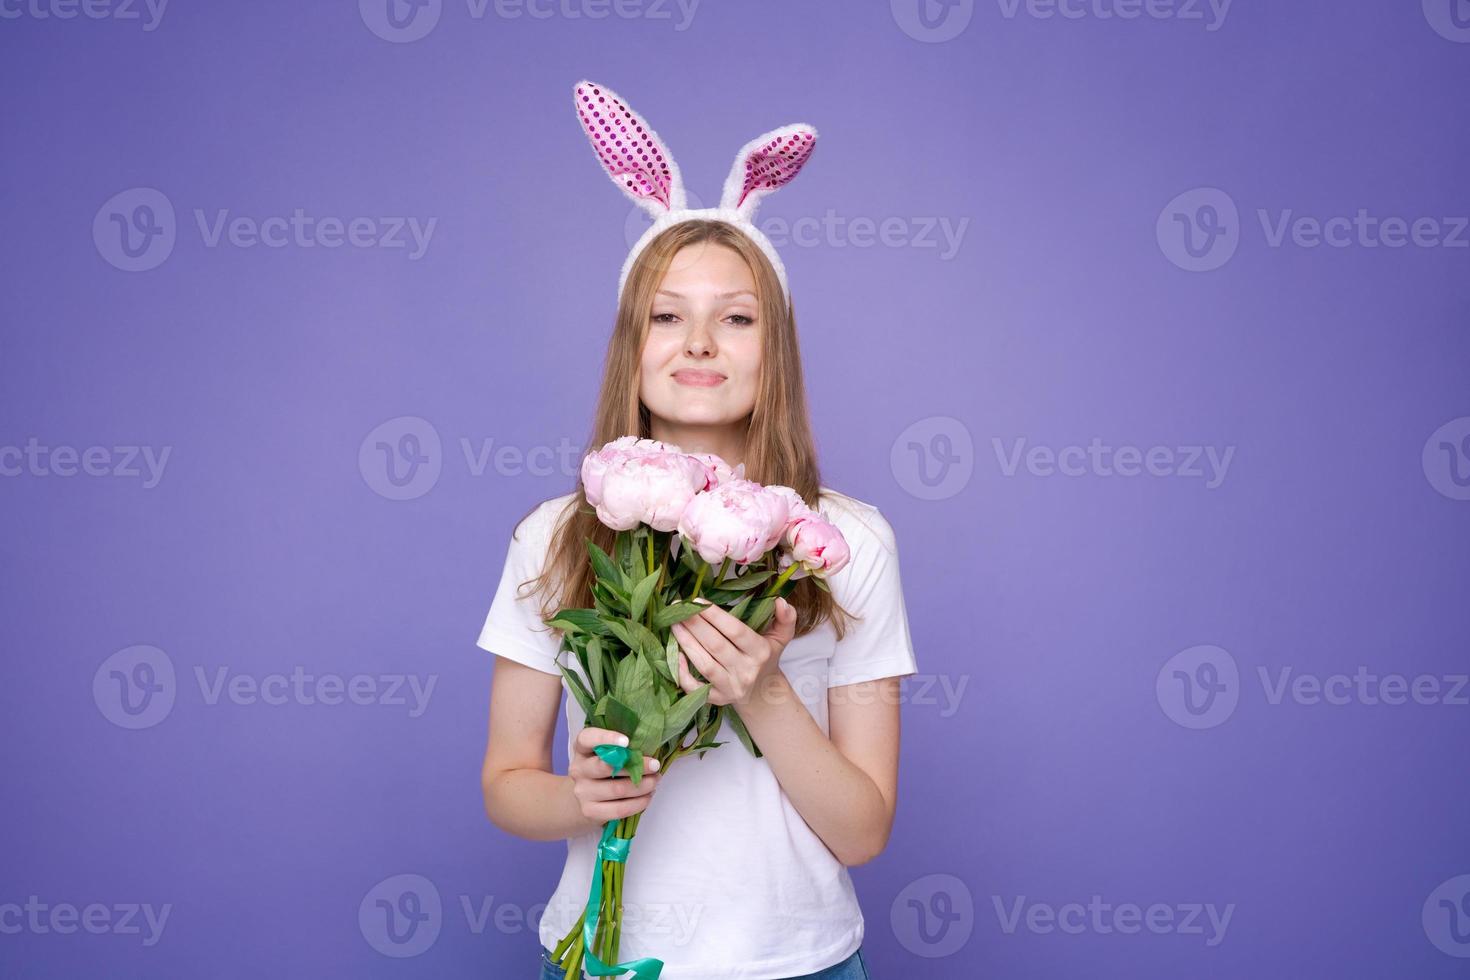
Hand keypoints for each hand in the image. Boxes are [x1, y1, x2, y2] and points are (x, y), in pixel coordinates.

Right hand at [568, 726, 661, 822]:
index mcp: (582, 749)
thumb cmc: (604, 769)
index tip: (627, 741)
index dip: (606, 738)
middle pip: (607, 766)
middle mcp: (578, 770)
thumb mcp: (606, 753)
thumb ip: (622, 748)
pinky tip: (647, 797)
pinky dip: (638, 803)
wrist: (586, 797)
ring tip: (655, 781)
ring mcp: (582, 792)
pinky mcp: (590, 811)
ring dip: (642, 786)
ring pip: (617, 789)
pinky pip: (619, 809)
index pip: (587, 738)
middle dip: (637, 766)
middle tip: (655, 766)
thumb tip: (648, 747)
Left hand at [672, 596, 797, 706]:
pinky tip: (675, 656)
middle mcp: (745, 671)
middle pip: (716, 646)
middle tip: (678, 608)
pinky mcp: (717, 700)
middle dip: (695, 625)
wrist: (763, 694)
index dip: (715, 616)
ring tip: (673, 624)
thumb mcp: (781, 638)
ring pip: (704, 664)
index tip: (697, 601)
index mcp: (760, 652)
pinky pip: (696, 688)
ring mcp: (730, 687)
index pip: (735, 632)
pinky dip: (683, 674)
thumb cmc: (767, 659)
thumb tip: (781, 601)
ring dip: (686, 643)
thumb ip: (785, 619)